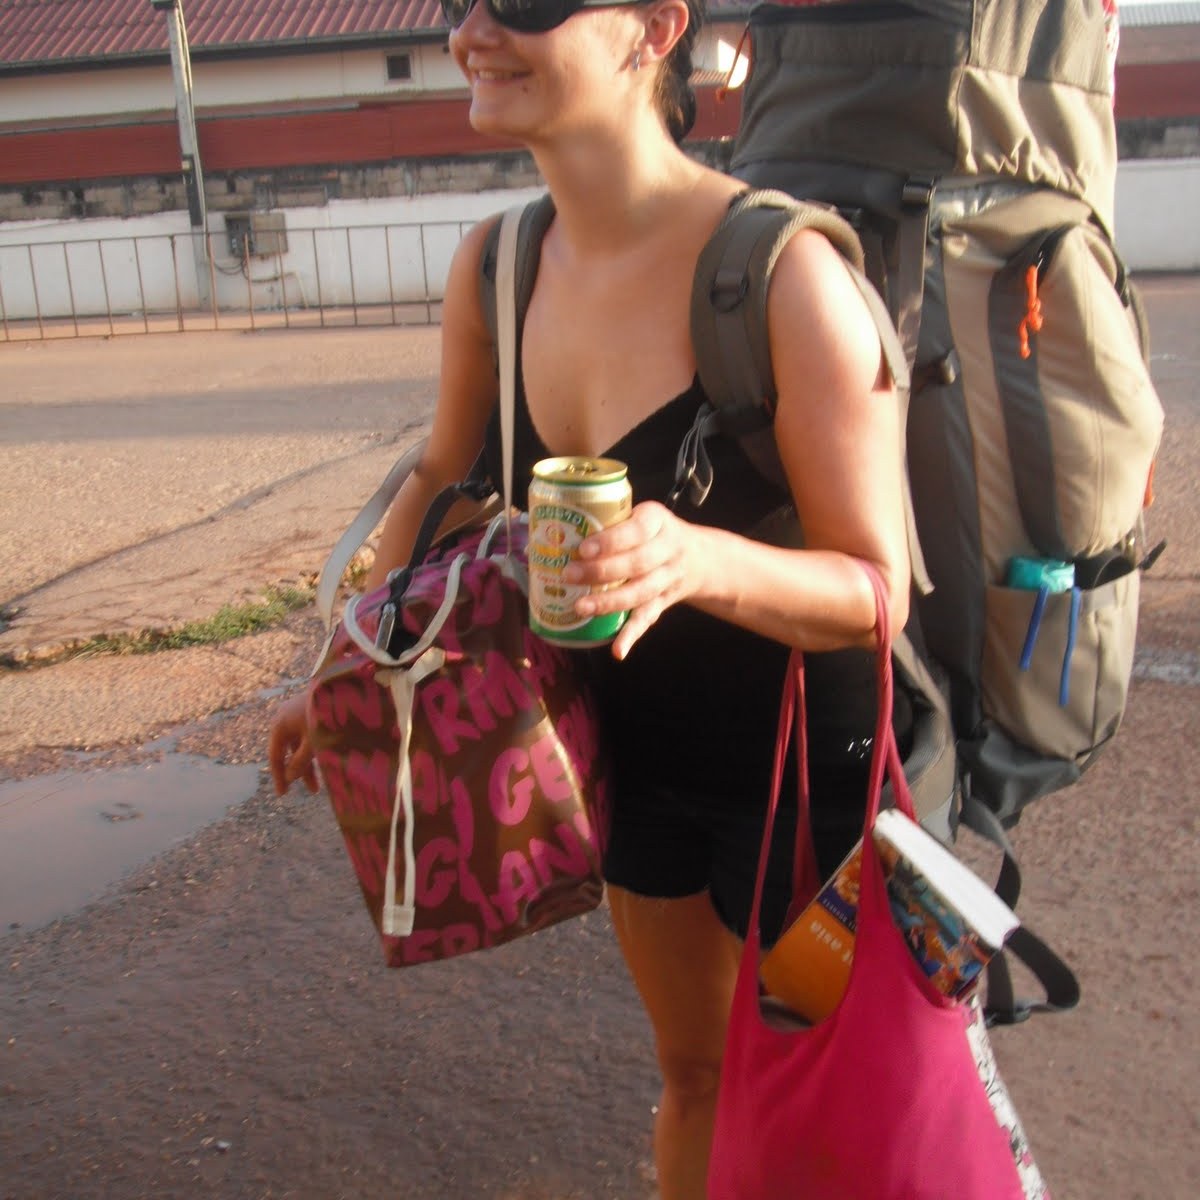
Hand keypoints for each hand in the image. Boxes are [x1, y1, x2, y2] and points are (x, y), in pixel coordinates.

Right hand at [267, 692, 318, 795]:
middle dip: (299, 771)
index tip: (283, 794)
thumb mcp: (313, 742)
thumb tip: (290, 778)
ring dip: (308, 763)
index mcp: (279, 725)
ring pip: (300, 745)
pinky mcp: (310, 712)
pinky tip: (324, 763)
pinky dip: (314, 751)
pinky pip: (308, 737)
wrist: (340, 685)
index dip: (279, 776)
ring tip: (319, 785)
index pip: (275, 756)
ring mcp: (297, 714)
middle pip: (289, 751)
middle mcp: (285, 719)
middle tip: (310, 790)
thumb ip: (300, 761)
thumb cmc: (324, 714)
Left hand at [564, 500, 702, 659]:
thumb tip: (541, 537)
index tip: (583, 548)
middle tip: (568, 575)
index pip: (636, 530)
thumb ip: (606, 522)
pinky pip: (648, 619)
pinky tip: (617, 650)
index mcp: (657, 521)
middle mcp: (668, 550)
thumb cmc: (652, 533)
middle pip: (637, 564)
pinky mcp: (665, 602)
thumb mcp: (639, 515)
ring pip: (641, 592)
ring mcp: (668, 578)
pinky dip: (632, 636)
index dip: (610, 541)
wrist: (699, 557)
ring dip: (610, 602)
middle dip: (601, 572)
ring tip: (580, 607)